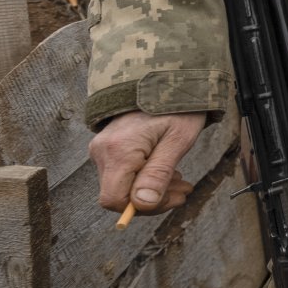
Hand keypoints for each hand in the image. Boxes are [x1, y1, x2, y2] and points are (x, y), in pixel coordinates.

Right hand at [90, 110, 204, 215]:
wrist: (166, 79)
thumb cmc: (178, 107)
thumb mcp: (178, 140)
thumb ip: (159, 172)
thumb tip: (143, 204)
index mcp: (118, 149)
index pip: (115, 199)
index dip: (143, 207)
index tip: (173, 198)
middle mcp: (102, 151)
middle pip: (119, 196)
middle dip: (154, 199)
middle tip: (185, 190)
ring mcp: (102, 149)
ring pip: (122, 187)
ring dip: (152, 190)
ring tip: (181, 180)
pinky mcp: (107, 148)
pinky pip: (122, 175)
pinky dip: (145, 179)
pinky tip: (166, 171)